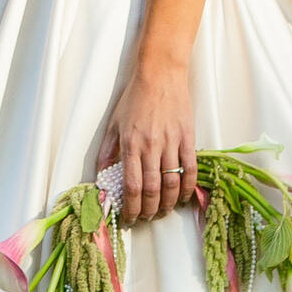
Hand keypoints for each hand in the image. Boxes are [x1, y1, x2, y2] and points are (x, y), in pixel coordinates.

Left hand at [97, 61, 197, 223]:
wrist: (160, 73)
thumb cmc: (134, 96)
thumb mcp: (113, 124)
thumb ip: (107, 152)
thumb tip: (101, 178)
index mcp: (130, 144)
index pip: (131, 187)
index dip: (131, 209)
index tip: (128, 218)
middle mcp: (151, 146)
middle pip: (152, 191)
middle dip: (149, 211)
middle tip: (146, 218)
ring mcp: (171, 142)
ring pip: (172, 183)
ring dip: (168, 204)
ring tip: (163, 211)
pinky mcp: (188, 137)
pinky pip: (190, 169)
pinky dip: (188, 188)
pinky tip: (182, 197)